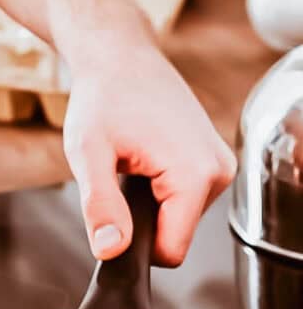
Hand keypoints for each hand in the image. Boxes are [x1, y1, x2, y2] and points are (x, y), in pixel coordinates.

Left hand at [0, 0, 235, 265]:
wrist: (119, 56)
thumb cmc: (102, 97)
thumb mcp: (88, 155)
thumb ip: (100, 206)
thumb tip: (111, 250)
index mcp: (196, 174)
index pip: (170, 252)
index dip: (134, 246)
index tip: (111, 214)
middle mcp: (218, 171)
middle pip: (174, 237)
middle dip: (141, 220)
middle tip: (119, 177)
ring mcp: (220, 165)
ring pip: (178, 221)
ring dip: (149, 204)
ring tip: (131, 164)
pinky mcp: (213, 161)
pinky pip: (183, 201)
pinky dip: (160, 191)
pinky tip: (145, 160)